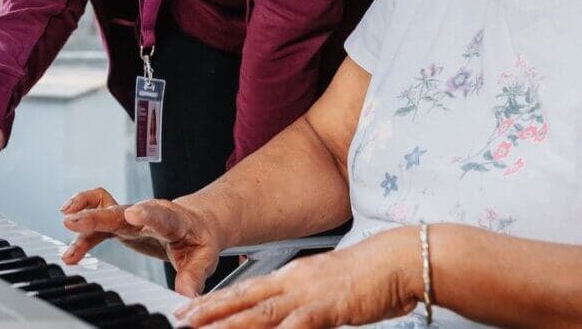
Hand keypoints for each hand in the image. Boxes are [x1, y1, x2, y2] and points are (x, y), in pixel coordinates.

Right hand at [61, 187, 223, 296]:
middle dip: (98, 215)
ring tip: (66, 222)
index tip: (133, 213)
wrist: (196, 221)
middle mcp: (149, 213)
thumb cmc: (198, 237)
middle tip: (76, 220)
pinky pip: (100, 217)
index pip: (160, 215)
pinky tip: (69, 243)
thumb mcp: (204, 257)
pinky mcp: (122, 222)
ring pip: (107, 208)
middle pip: (122, 211)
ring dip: (86, 213)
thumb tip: (186, 295)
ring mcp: (132, 216)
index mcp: (173, 220)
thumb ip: (194, 275)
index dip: (146, 214)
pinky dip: (84, 227)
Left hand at [174, 227, 420, 327]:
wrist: (400, 260)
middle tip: (181, 320)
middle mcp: (295, 281)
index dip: (217, 302)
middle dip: (210, 312)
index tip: (190, 310)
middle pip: (244, 299)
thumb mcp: (330, 292)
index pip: (247, 290)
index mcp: (295, 276)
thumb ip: (307, 307)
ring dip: (228, 324)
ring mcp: (309, 293)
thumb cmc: (372, 277)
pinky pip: (295, 326)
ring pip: (260, 312)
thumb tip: (290, 320)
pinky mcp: (327, 307)